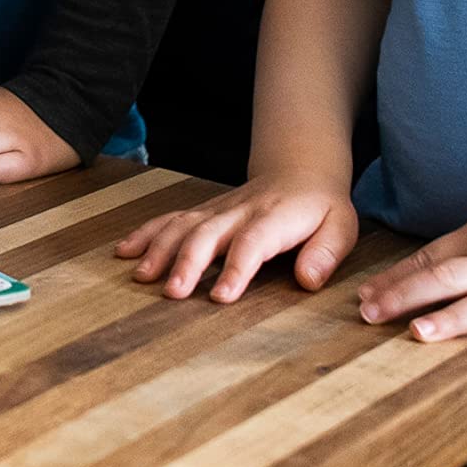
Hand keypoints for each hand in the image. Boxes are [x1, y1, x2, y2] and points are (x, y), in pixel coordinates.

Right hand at [115, 170, 359, 301]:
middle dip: (187, 262)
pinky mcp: (203, 212)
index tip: (220, 296)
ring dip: (159, 249)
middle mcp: (240, 211)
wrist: (299, 171)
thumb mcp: (341, 227)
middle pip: (208, 233)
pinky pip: (170, 219)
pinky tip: (124, 252)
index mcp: (275, 217)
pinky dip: (145, 233)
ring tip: (142, 277)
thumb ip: (326, 253)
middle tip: (172, 292)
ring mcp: (217, 210)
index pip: (253, 242)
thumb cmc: (321, 207)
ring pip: (182, 224)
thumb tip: (309, 279)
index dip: (236, 269)